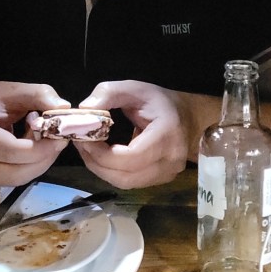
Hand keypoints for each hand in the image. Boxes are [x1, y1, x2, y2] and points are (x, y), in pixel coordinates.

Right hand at [0, 81, 70, 184]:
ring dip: (37, 165)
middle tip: (57, 143)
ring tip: (43, 144)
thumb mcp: (11, 89)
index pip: (12, 151)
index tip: (60, 137)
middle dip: (43, 160)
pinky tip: (30, 151)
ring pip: (15, 180)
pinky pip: (10, 180)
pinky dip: (27, 167)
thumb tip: (64, 108)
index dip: (41, 148)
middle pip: (15, 173)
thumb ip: (39, 95)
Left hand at [75, 80, 189, 188]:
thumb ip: (108, 93)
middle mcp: (170, 160)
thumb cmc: (160, 102)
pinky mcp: (160, 180)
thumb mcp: (134, 88)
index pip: (132, 157)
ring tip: (89, 150)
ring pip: (126, 183)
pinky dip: (112, 172)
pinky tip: (103, 157)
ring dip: (101, 170)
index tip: (85, 140)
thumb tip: (84, 110)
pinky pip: (131, 183)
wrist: (189, 117)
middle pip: (126, 176)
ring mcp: (167, 174)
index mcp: (167, 135)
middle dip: (97, 163)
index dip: (104, 154)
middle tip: (81, 145)